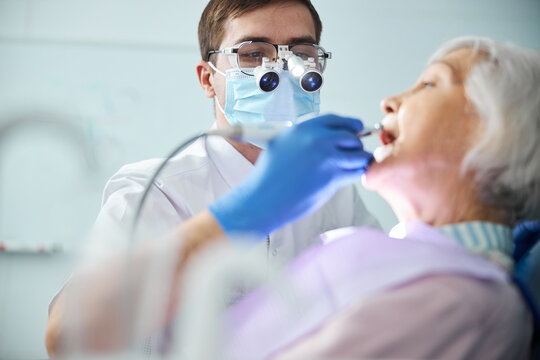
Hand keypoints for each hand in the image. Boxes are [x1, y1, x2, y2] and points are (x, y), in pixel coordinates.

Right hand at [209, 114, 373, 238]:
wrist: (263, 198)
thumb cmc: (269, 176)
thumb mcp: (281, 144)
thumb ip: (303, 138)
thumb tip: (323, 137)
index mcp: (303, 129)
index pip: (336, 120)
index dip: (350, 124)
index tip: (358, 128)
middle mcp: (317, 139)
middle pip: (351, 137)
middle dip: (356, 146)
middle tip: (354, 154)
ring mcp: (326, 157)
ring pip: (358, 155)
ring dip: (359, 161)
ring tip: (353, 167)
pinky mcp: (332, 177)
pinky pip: (356, 172)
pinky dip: (355, 175)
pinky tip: (348, 178)